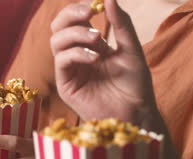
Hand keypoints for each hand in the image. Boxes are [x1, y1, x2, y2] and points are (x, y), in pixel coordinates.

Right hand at [51, 0, 158, 128]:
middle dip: (71, 15)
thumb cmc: (135, 85)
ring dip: (76, 34)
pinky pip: (62, 60)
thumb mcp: (132, 50)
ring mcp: (70, 70)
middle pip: (58, 27)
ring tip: (97, 39)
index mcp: (91, 46)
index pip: (75, 20)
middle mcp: (77, 56)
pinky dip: (77, 53)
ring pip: (56, 41)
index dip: (80, 8)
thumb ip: (122, 24)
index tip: (95, 3)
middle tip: (89, 12)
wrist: (136, 113)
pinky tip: (95, 58)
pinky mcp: (66, 85)